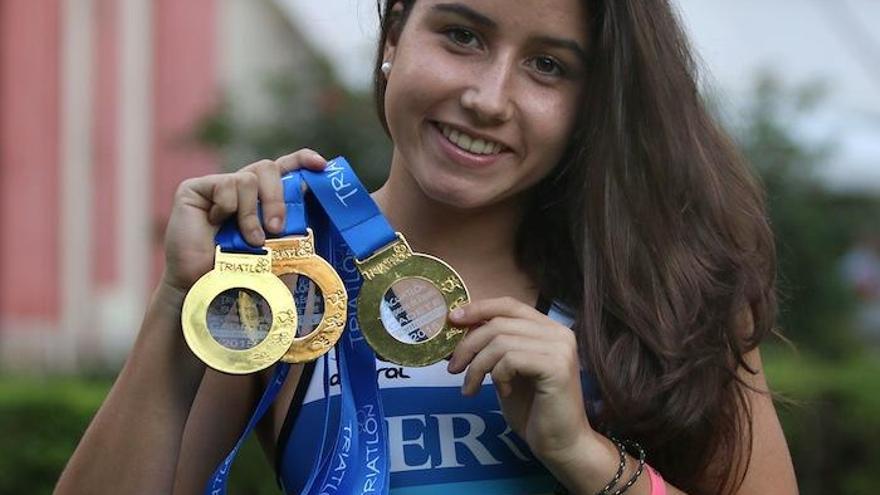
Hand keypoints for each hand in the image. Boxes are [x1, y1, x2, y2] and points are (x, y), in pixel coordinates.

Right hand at [161, 149, 325, 292]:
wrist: (207, 288)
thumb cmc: (244, 273)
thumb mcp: (277, 249)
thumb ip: (291, 226)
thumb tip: (308, 203)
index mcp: (263, 198)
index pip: (284, 168)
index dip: (302, 160)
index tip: (321, 165)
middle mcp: (242, 188)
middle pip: (268, 168)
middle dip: (277, 198)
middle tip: (276, 228)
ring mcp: (218, 186)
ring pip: (248, 179)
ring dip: (251, 214)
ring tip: (248, 241)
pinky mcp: (196, 188)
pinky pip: (226, 184)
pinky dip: (227, 208)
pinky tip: (215, 225)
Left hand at [446, 297, 597, 466]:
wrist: (560, 444)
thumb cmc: (533, 410)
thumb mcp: (506, 371)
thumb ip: (492, 348)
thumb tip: (458, 328)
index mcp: (548, 329)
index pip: (509, 305)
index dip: (479, 308)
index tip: (452, 319)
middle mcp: (559, 332)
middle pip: (499, 323)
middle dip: (468, 345)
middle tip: (453, 369)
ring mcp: (560, 348)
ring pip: (500, 341)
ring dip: (478, 366)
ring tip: (471, 387)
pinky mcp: (556, 366)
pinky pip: (510, 359)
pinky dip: (497, 376)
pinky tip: (502, 392)